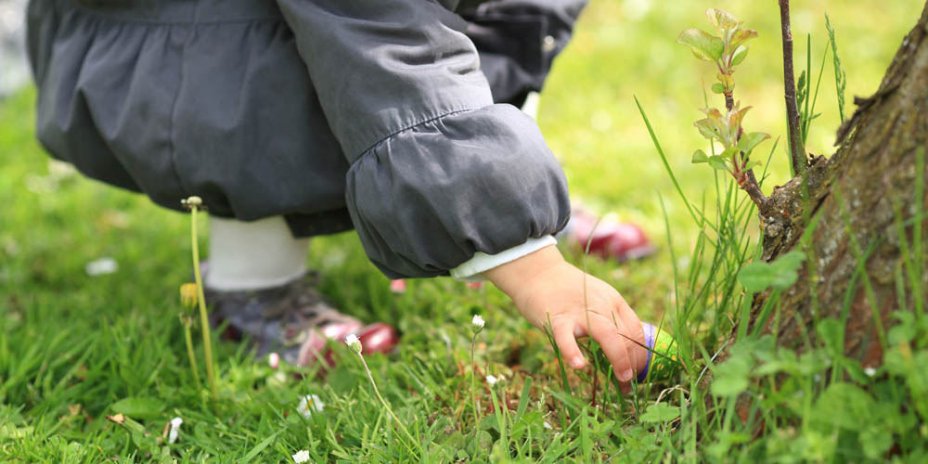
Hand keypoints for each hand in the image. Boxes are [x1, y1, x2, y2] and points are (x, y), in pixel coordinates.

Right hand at [484, 245, 647, 384]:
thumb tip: (625, 350)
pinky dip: (573, 352)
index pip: (636, 330)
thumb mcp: (597, 299)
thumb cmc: (568, 292)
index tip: (637, 372)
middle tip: (628, 384)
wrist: (538, 273)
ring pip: (608, 335)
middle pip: (627, 335)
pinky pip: (567, 338)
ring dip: (619, 359)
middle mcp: (602, 305)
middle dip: (633, 363)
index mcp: (613, 301)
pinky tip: (579, 365)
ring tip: (621, 379)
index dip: (641, 354)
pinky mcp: (558, 318)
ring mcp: (580, 311)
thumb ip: (610, 319)